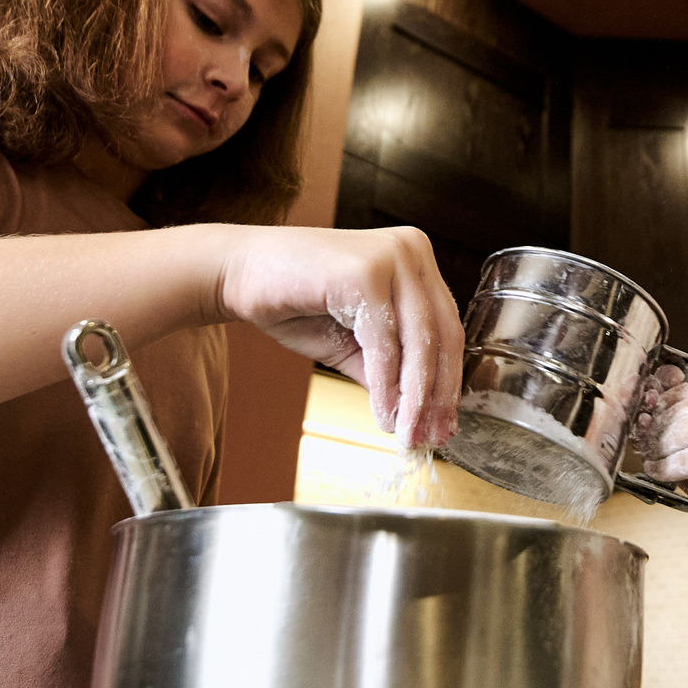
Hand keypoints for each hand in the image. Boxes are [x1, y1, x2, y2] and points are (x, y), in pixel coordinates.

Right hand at [216, 225, 460, 447]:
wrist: (239, 275)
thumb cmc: (295, 302)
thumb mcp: (355, 343)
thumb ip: (390, 369)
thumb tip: (421, 415)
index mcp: (416, 259)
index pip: (447, 327)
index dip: (449, 381)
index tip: (443, 424)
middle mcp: (412, 249)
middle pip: (442, 334)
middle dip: (437, 395)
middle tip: (431, 437)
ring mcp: (390, 256)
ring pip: (418, 341)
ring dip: (414, 397)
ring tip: (407, 433)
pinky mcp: (364, 271)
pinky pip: (384, 342)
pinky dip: (386, 384)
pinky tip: (383, 414)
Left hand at [637, 368, 687, 511]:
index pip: (684, 391)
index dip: (662, 404)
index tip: (652, 417)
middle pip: (671, 410)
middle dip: (652, 426)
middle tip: (642, 440)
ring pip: (669, 434)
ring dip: (653, 447)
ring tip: (648, 457)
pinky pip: (679, 461)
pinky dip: (662, 467)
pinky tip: (656, 471)